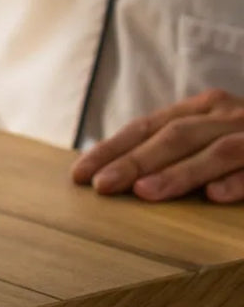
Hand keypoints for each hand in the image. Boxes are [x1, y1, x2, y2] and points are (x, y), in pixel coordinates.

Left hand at [71, 89, 243, 201]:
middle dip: (135, 161)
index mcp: (204, 109)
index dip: (112, 148)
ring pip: (216, 151)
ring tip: (145, 193)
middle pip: (175, 136)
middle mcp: (228, 115)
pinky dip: (239, 181)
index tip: (79, 174)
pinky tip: (215, 196)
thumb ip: (175, 146)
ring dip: (180, 173)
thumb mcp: (213, 133)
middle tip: (101, 186)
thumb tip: (116, 173)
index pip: (148, 126)